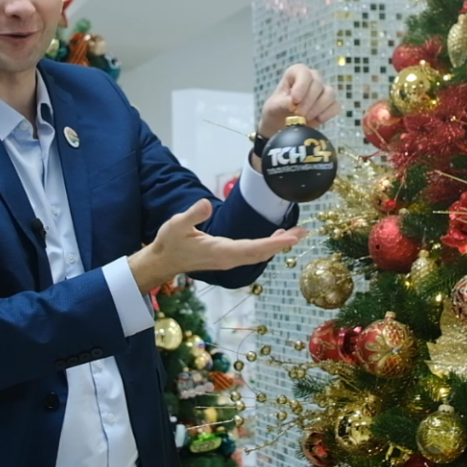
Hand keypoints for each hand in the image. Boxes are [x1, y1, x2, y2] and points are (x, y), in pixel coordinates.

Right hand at [128, 199, 305, 293]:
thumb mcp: (176, 225)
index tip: (292, 239)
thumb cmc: (170, 242)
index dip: (274, 244)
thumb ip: (192, 215)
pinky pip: (254, 253)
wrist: (163, 261)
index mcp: (221, 251)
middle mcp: (229, 258)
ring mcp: (230, 260)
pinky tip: (277, 237)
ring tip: (297, 233)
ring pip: (260, 254)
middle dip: (284, 243)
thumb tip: (206, 205)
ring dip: (279, 244)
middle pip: (262, 252)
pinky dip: (268, 245)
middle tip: (303, 232)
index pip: (253, 248)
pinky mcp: (229, 257)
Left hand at [258, 64, 339, 138]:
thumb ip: (282, 104)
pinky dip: (328, 113)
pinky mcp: (329, 105)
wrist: (281, 124)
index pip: (304, 73)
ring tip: (306, 118)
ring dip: (319, 107)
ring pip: (329, 94)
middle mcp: (312, 79)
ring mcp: (322, 91)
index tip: (295, 100)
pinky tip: (318, 119)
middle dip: (309, 101)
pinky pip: (335, 106)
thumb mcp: (273, 107)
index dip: (301, 85)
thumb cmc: (276, 110)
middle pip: (318, 84)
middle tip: (299, 114)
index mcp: (296, 73)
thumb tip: (292, 103)